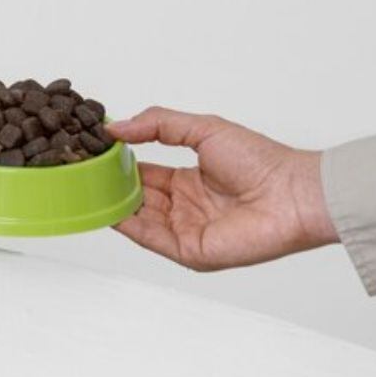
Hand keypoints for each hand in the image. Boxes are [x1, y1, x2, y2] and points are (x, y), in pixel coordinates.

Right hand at [106, 106, 338, 270]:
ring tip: (87, 187)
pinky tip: (110, 209)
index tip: (94, 152)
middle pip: (137, 198)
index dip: (120, 164)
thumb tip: (117, 127)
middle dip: (110, 186)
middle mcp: (186, 207)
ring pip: (139, 219)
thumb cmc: (261, 160)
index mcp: (190, 181)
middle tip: (82, 171)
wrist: (293, 192)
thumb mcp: (203, 129)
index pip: (145, 174)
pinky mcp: (192, 252)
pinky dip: (129, 226)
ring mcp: (188, 231)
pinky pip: (152, 240)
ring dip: (114, 204)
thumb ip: (158, 124)